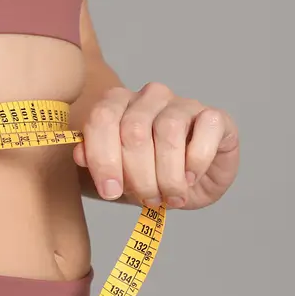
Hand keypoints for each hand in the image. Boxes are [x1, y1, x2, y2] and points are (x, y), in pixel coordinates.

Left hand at [73, 82, 239, 210]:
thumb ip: (95, 160)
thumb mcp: (116, 174)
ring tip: (170, 196)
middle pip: (134, 130)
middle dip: (138, 174)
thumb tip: (79, 153)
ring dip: (168, 174)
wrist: (188, 184)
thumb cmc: (146, 174)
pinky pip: (205, 131)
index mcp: (118, 103)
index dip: (103, 158)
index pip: (102, 119)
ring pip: (168, 132)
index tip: (110, 191)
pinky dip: (196, 162)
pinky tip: (190, 179)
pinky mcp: (215, 117)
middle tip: (146, 198)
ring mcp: (183, 104)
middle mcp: (149, 97)